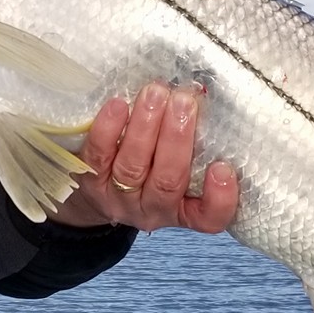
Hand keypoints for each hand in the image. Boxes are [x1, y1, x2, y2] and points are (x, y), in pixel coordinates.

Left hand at [50, 81, 238, 233]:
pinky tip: (119, 105)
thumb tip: (205, 97)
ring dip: (146, 126)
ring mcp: (119, 198)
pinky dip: (108, 129)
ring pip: (133, 166)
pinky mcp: (90, 181)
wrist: (100, 186)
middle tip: (184, 102)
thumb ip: (197, 144)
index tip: (223, 168)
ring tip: (156, 94)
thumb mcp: (182, 164)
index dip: (219, 198)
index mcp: (185, 210)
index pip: (209, 218)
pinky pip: (99, 156)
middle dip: (177, 139)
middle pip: (167, 182)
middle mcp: (153, 209)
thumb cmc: (155, 166)